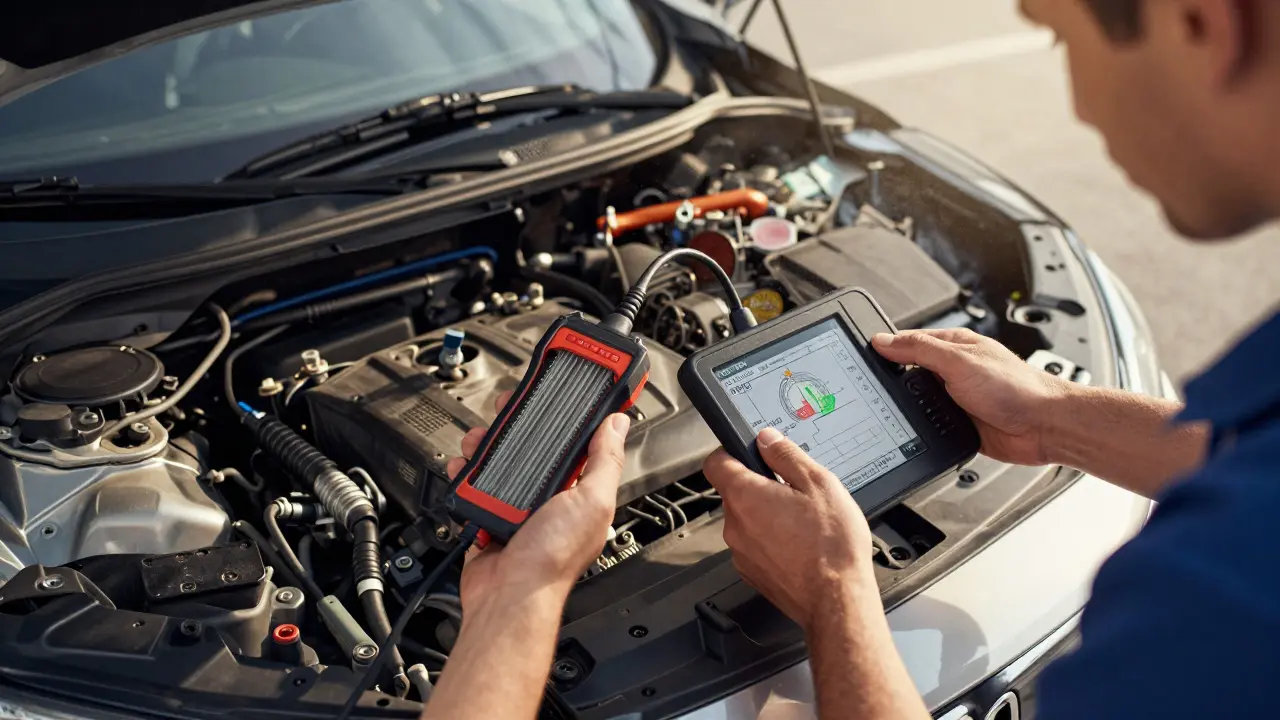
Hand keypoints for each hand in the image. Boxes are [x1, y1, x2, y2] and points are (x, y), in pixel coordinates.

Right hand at [446, 392, 629, 612]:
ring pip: (500, 463)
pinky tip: (464, 467)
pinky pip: (476, 487)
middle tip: (507, 410)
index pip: (578, 445)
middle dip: (518, 427)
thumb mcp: (591, 502)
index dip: (567, 418)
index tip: (557, 396)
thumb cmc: (553, 559)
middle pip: (533, 449)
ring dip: (487, 446)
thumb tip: (618, 425)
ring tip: (479, 439)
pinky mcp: (490, 516)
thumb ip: (604, 461)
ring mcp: (518, 508)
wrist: (509, 596)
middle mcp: (550, 500)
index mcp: (580, 493)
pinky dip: (466, 474)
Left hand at [703, 428, 875, 631]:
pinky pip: (755, 546)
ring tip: (803, 521)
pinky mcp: (752, 574)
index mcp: (745, 496)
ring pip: (747, 521)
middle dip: (760, 487)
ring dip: (768, 516)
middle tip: (793, 490)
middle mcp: (735, 525)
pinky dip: (771, 541)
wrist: (837, 599)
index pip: (715, 462)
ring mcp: (741, 553)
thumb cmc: (831, 546)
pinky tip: (800, 544)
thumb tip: (767, 439)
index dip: (731, 452)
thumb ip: (786, 455)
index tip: (748, 452)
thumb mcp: (819, 483)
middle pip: (735, 492)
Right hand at [871, 328, 1069, 465]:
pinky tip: (915, 428)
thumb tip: (884, 341)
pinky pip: (929, 425)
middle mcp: (953, 370)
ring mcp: (955, 398)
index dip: (886, 350)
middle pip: (908, 374)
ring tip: (896, 410)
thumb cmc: (1017, 388)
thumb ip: (920, 350)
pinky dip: (921, 427)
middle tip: (874, 390)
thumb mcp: (960, 361)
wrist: (1044, 426)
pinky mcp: (958, 424)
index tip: (863, 359)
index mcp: (953, 346)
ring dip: (909, 407)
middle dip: (894, 382)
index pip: (908, 342)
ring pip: (916, 402)